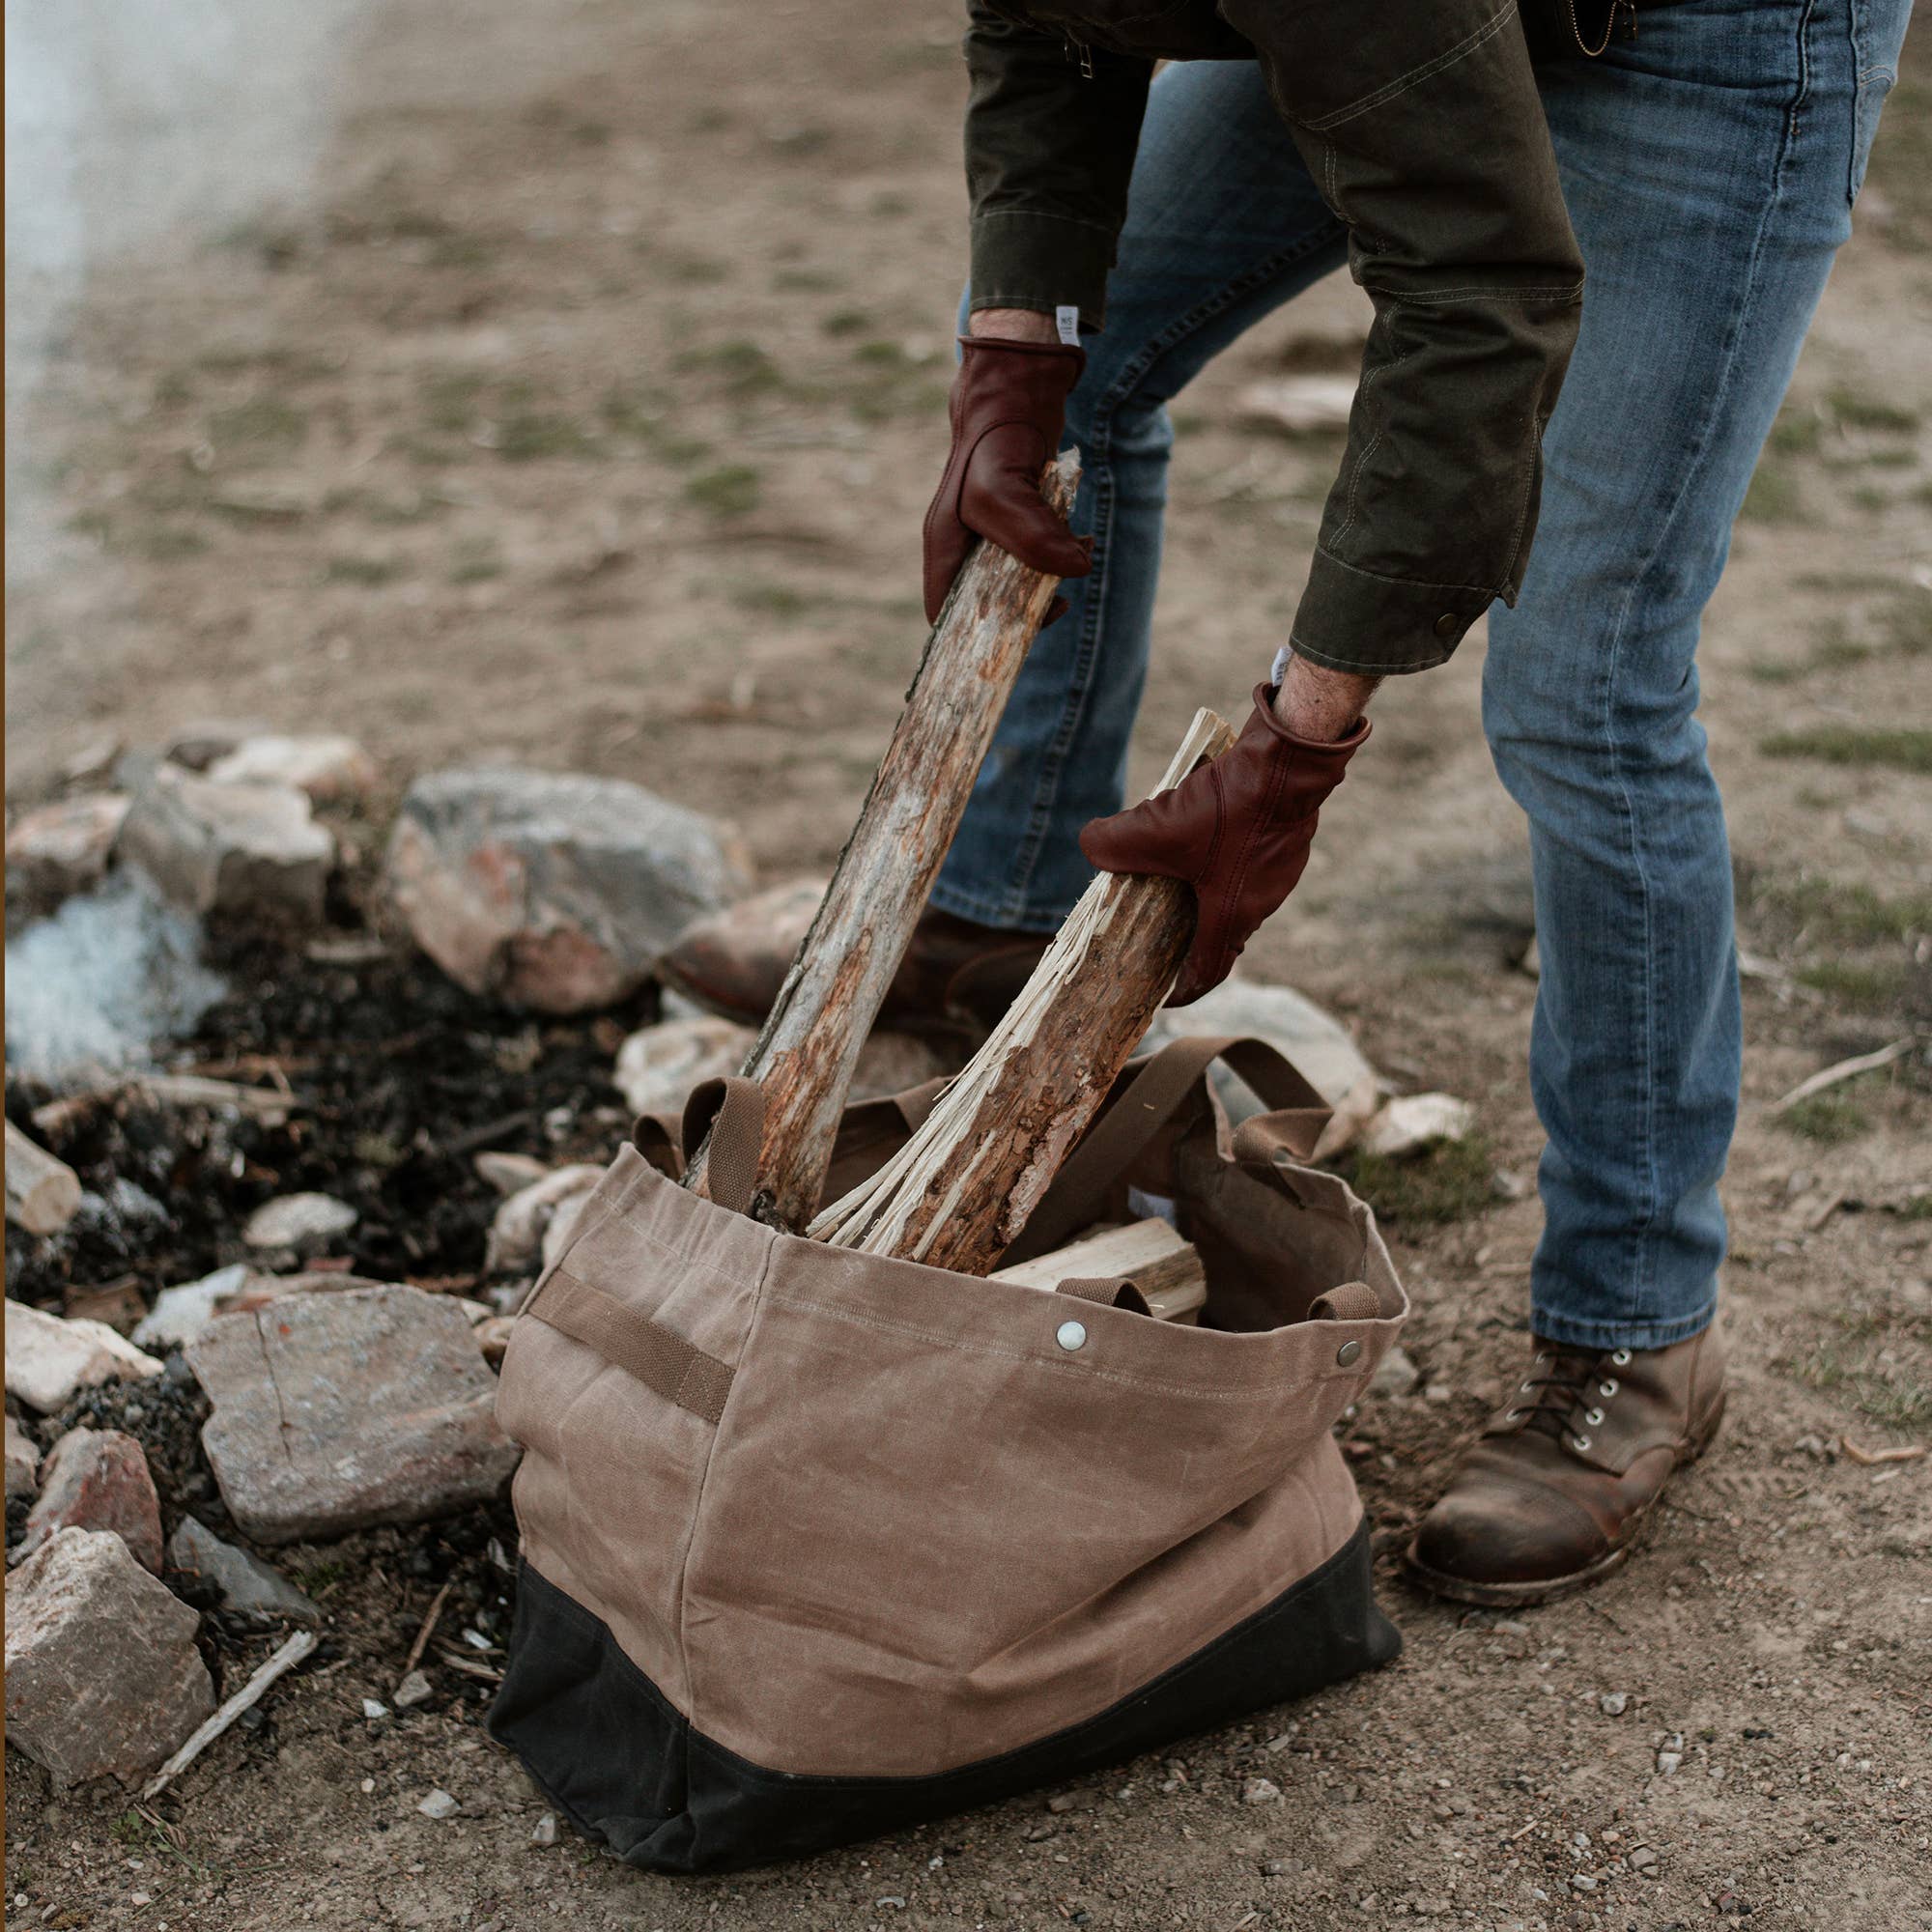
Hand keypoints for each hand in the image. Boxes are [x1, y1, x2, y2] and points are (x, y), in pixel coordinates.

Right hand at [921, 321, 1092, 623]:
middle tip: (1058, 599)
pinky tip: (1082, 540)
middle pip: (984, 600)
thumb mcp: (1003, 491)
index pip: (944, 612)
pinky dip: (1060, 552)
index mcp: (944, 543)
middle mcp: (961, 540)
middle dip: (1023, 606)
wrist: (1020, 379)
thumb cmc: (996, 433)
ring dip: (1049, 577)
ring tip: (1077, 559)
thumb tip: (1075, 572)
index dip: (972, 635)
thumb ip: (1033, 538)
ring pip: (1015, 576)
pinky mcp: (1015, 513)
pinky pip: (1036, 549)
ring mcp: (988, 527)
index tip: (1018, 633)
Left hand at [1079, 681, 1369, 1005]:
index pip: (1210, 971)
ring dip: (1207, 890)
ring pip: (1238, 892)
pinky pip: (1251, 860)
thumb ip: (1114, 844)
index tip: (1164, 995)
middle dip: (1189, 935)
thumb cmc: (1231, 810)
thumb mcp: (1156, 828)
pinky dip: (1224, 857)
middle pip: (1222, 931)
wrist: (1291, 762)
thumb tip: (1090, 845)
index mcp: (1233, 916)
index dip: (1184, 989)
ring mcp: (1281, 869)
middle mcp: (1262, 900)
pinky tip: (1202, 831)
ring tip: (1172, 874)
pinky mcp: (1287, 838)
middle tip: (1158, 929)